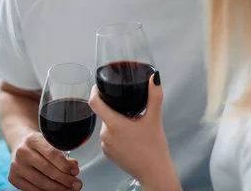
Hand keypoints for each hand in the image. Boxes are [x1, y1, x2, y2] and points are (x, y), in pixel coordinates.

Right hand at [8, 132, 82, 190]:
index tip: (76, 171)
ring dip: (58, 188)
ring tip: (69, 189)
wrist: (20, 146)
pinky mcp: (13, 178)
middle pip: (47, 169)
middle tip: (76, 184)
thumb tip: (74, 166)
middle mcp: (22, 152)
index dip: (65, 165)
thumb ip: (63, 154)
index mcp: (33, 139)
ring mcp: (16, 166)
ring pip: (40, 182)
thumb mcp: (51, 143)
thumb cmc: (39, 146)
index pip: (52, 154)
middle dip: (64, 179)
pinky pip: (33, 189)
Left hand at [89, 72, 179, 189]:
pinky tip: (130, 137)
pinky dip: (117, 134)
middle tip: (130, 110)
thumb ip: (154, 96)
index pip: (94, 103)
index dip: (94, 91)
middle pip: (104, 114)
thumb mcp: (155, 119)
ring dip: (116, 122)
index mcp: (114, 124)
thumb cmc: (154, 147)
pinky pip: (109, 138)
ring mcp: (105, 146)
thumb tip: (155, 77)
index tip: (98, 86)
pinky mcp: (108, 154)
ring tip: (133, 124)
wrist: (154, 172)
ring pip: (107, 126)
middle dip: (114, 109)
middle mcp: (106, 135)